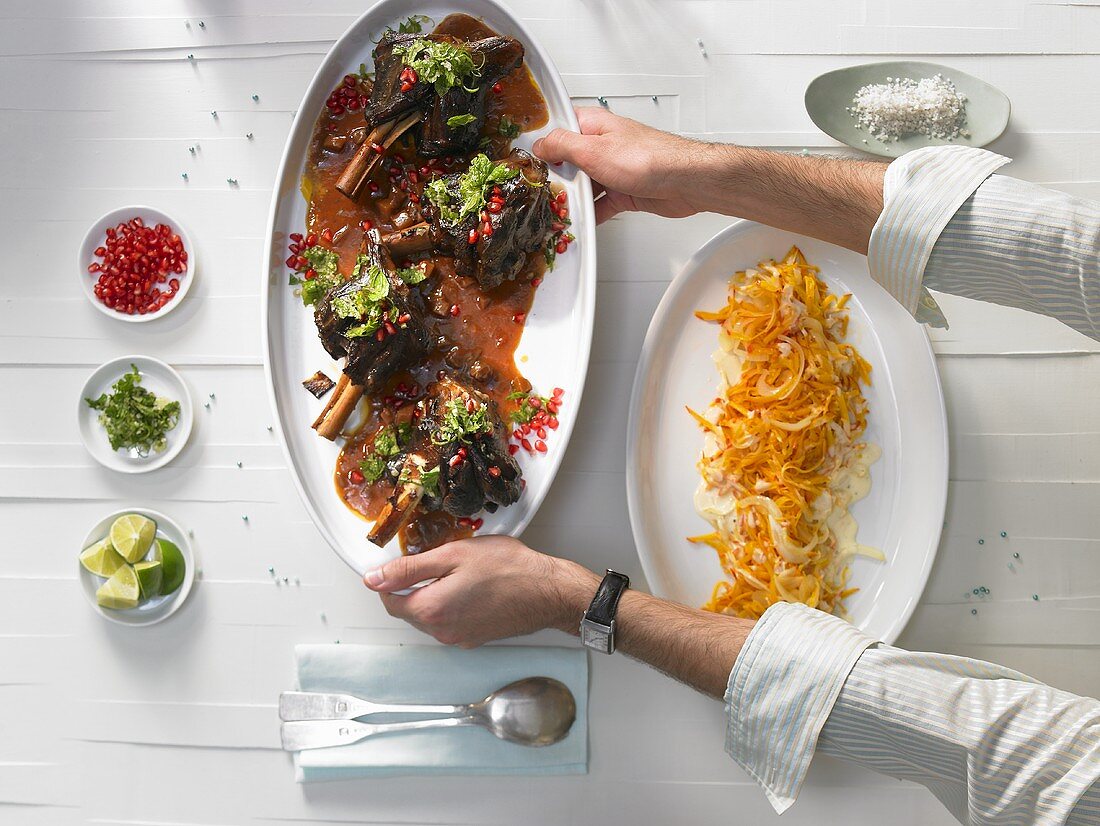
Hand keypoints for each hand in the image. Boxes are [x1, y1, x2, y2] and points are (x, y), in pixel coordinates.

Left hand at [363, 536, 599, 647]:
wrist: (548, 592)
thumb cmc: (508, 568)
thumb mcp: (453, 554)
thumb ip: (409, 568)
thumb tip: (373, 578)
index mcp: (430, 609)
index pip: (389, 600)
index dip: (389, 579)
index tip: (402, 561)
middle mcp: (441, 631)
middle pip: (408, 610)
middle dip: (411, 587)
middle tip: (434, 560)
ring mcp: (459, 638)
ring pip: (429, 617)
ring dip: (432, 596)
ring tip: (456, 571)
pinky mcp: (474, 639)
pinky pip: (450, 622)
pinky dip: (451, 605)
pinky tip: (470, 586)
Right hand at [533, 107, 717, 223]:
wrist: (684, 181)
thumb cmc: (647, 157)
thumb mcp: (593, 149)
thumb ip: (562, 145)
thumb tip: (540, 145)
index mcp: (593, 125)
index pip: (558, 129)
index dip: (541, 143)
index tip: (525, 161)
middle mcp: (601, 145)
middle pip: (568, 161)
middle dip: (556, 177)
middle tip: (540, 192)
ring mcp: (612, 168)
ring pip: (583, 185)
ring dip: (573, 199)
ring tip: (556, 212)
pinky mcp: (623, 190)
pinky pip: (600, 204)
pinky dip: (590, 214)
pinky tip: (579, 223)